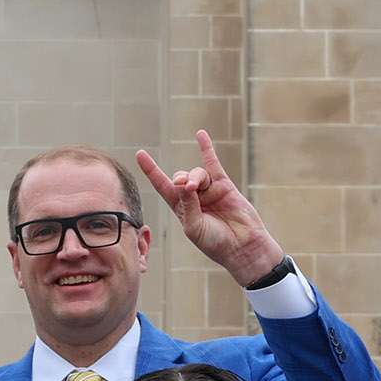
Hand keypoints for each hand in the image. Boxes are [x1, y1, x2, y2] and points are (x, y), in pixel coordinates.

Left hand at [136, 129, 283, 286]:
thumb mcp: (194, 226)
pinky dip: (206, 148)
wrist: (240, 246)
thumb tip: (185, 182)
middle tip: (186, 186)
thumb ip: (188, 204)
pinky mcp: (224, 185)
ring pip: (197, 173)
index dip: (151, 170)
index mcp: (180, 209)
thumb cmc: (214, 242)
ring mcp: (209, 190)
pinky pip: (213, 163)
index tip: (140, 154)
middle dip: (180, 179)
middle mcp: (193, 197)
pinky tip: (200, 134)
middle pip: (180, 178)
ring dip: (196, 177)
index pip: (162, 186)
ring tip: (197, 187)